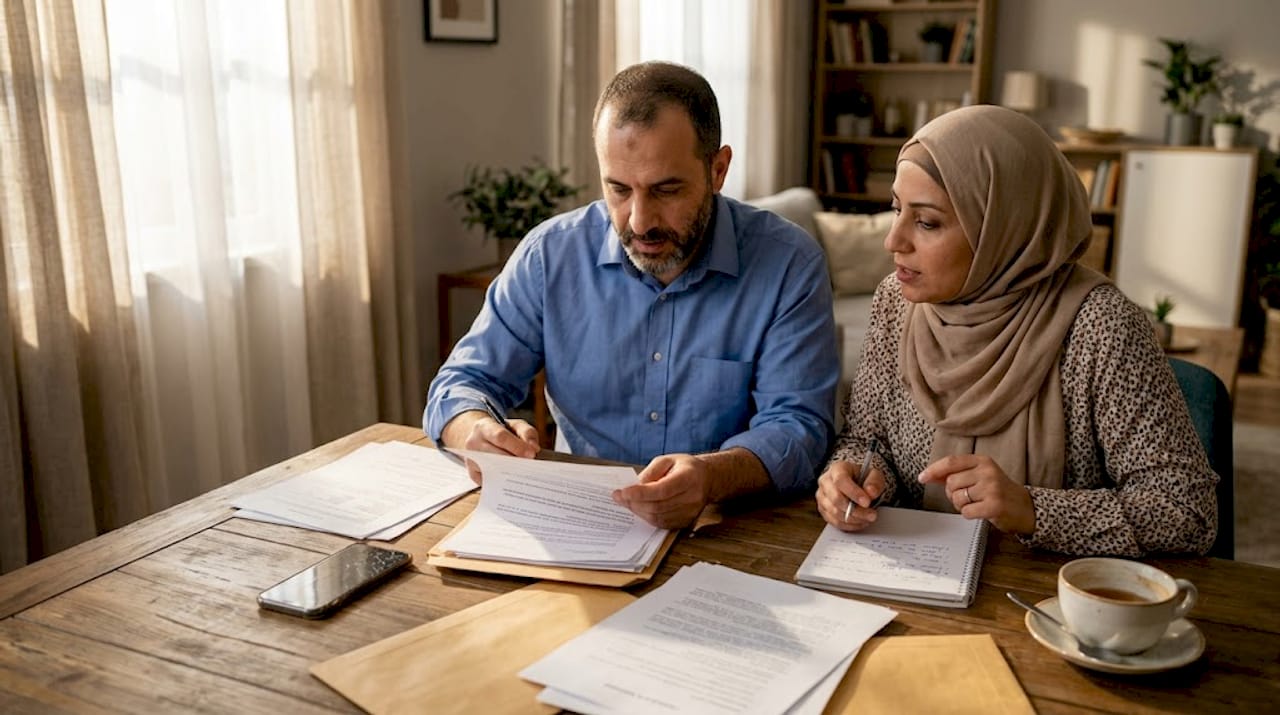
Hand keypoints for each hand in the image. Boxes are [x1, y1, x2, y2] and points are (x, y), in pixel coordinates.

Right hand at [441, 411, 538, 483]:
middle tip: (531, 467)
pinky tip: (515, 481)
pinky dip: (503, 482)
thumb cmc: (501, 432)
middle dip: (516, 462)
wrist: (480, 438)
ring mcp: (471, 460)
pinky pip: (490, 481)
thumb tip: (534, 448)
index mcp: (484, 427)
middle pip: (496, 455)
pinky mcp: (473, 474)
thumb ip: (527, 432)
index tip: (531, 454)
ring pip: (492, 470)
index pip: (500, 437)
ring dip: (510, 474)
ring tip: (525, 473)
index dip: (517, 446)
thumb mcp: (515, 426)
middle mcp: (473, 443)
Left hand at [612, 453, 710, 528]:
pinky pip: (662, 524)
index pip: (661, 490)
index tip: (622, 492)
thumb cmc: (685, 467)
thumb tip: (635, 487)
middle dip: (634, 503)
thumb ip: (651, 472)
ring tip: (627, 502)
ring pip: (658, 518)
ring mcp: (691, 512)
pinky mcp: (686, 521)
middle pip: (657, 506)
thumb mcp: (667, 460)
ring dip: (638, 511)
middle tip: (619, 497)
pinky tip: (639, 509)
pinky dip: (647, 517)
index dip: (639, 493)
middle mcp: (692, 497)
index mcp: (689, 477)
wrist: (707, 479)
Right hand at [815, 460, 885, 531]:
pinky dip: (849, 525)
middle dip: (856, 510)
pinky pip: (834, 522)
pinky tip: (860, 522)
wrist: (856, 485)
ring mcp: (822, 497)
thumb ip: (874, 482)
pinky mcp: (823, 510)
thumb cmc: (863, 479)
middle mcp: (825, 482)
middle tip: (872, 514)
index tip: (867, 502)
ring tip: (868, 518)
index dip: (853, 493)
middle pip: (836, 499)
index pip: (841, 480)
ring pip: (835, 513)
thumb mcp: (874, 475)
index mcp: (837, 469)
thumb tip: (870, 492)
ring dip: (854, 519)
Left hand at [916, 454, 1034, 533]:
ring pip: (957, 498)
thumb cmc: (999, 491)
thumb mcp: (980, 476)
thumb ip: (957, 474)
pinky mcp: (994, 505)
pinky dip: (969, 514)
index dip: (934, 470)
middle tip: (966, 498)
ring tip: (975, 504)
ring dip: (961, 505)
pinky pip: (966, 512)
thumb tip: (930, 475)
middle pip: (951, 483)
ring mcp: (992, 488)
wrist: (1025, 508)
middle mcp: (987, 472)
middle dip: (952, 494)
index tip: (922, 478)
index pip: (951, 462)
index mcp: (982, 461)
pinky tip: (981, 512)